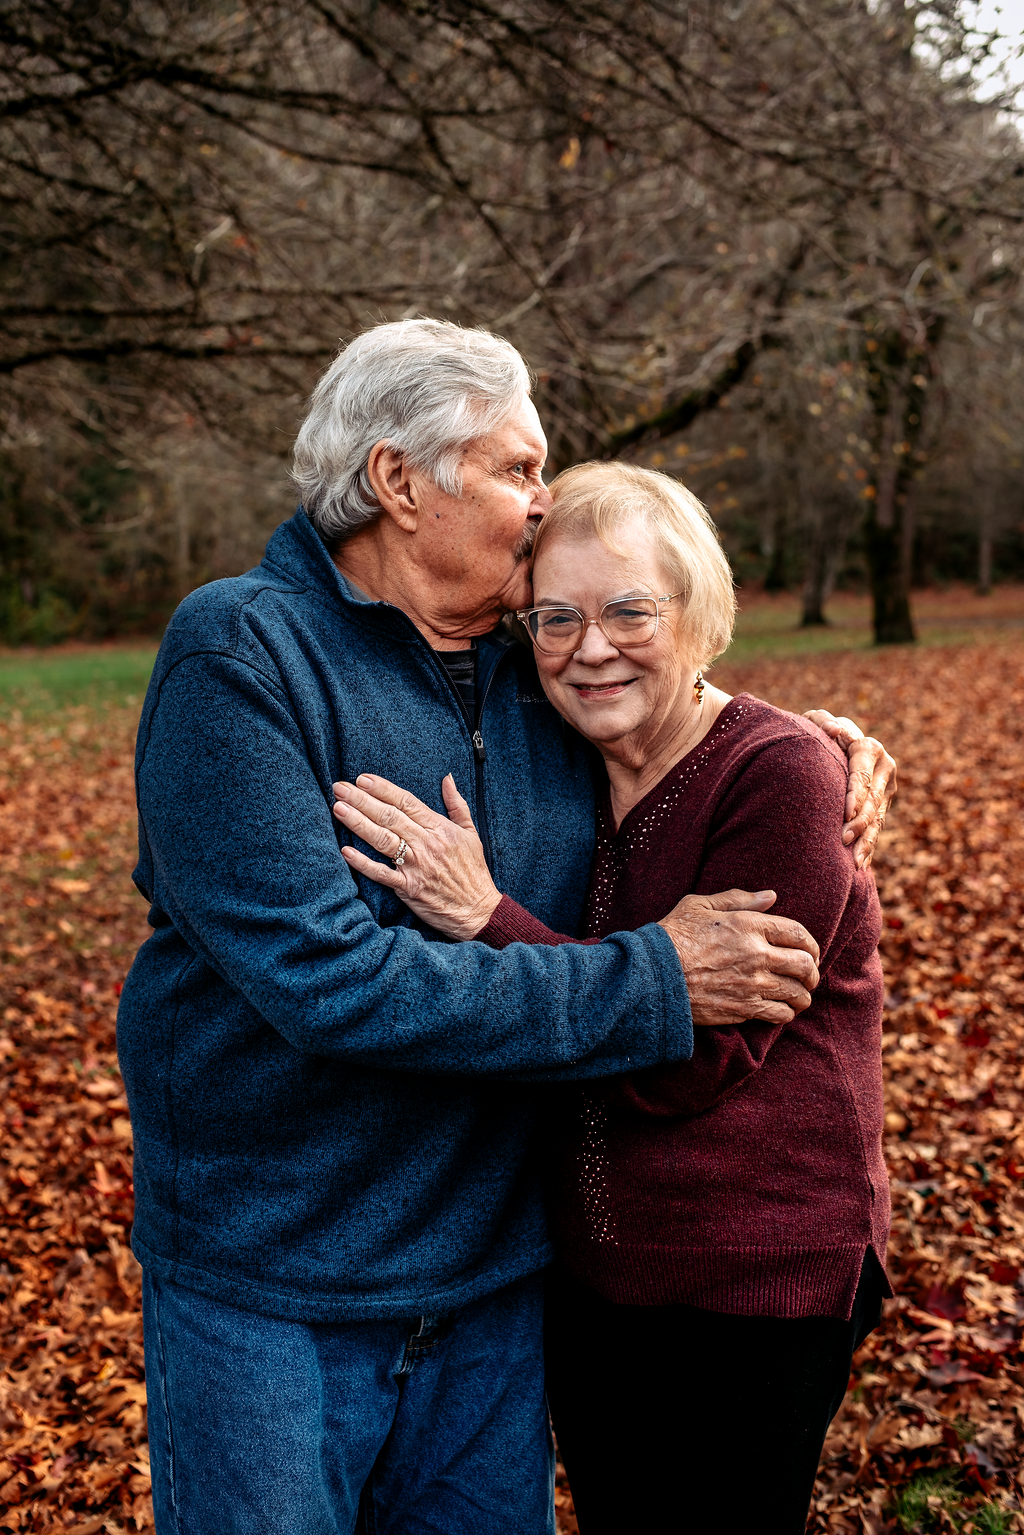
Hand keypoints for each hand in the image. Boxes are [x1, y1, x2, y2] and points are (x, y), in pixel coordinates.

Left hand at [332, 773, 501, 939]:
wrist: (478, 910)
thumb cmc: (473, 872)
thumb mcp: (471, 833)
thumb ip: (456, 804)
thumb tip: (447, 779)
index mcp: (439, 828)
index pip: (406, 801)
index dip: (382, 788)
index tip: (362, 779)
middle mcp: (426, 844)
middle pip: (389, 816)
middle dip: (361, 800)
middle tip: (340, 787)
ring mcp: (416, 866)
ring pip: (382, 840)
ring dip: (358, 823)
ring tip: (338, 808)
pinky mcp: (408, 888)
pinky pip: (381, 873)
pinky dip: (362, 863)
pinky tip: (345, 850)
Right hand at [659, 889, 819, 1027]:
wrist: (653, 976)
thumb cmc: (672, 936)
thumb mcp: (699, 905)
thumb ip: (738, 898)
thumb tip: (770, 896)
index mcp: (749, 925)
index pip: (798, 933)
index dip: (811, 944)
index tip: (810, 951)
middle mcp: (757, 955)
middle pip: (805, 965)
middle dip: (812, 972)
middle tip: (809, 976)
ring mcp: (752, 984)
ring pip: (797, 993)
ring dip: (803, 995)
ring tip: (800, 996)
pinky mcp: (744, 1008)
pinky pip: (779, 1013)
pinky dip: (786, 1013)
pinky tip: (782, 1010)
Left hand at [803, 710, 896, 867]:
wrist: (839, 743)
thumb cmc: (821, 732)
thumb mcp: (816, 721)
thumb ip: (821, 721)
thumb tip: (835, 731)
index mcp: (869, 748)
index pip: (862, 773)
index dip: (856, 793)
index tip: (846, 812)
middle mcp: (884, 768)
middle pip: (872, 800)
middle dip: (859, 822)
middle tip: (843, 840)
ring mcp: (887, 788)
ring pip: (877, 818)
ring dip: (866, 841)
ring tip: (855, 861)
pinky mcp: (884, 804)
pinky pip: (877, 828)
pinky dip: (868, 846)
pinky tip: (860, 865)